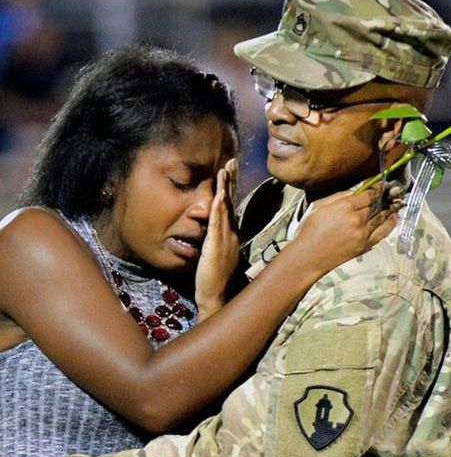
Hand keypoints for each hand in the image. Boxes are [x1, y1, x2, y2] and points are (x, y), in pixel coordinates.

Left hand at [195, 158, 239, 320]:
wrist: (217, 296)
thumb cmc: (214, 278)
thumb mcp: (215, 253)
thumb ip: (214, 238)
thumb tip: (212, 227)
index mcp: (230, 234)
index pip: (230, 205)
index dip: (230, 186)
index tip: (230, 169)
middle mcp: (231, 233)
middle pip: (231, 201)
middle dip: (231, 180)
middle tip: (231, 161)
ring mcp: (225, 239)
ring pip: (225, 209)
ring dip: (225, 188)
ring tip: (225, 170)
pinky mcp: (216, 247)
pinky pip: (217, 225)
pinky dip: (218, 209)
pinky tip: (218, 196)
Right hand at [291, 183, 398, 277]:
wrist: (307, 257)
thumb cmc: (308, 231)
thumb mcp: (318, 206)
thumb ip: (338, 196)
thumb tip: (356, 190)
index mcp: (344, 206)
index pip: (369, 193)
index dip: (377, 187)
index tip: (382, 183)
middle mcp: (357, 219)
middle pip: (377, 204)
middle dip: (385, 196)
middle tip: (392, 190)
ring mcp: (363, 234)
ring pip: (382, 216)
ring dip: (390, 208)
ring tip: (396, 202)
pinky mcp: (364, 246)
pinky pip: (382, 233)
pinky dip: (390, 224)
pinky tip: (394, 218)